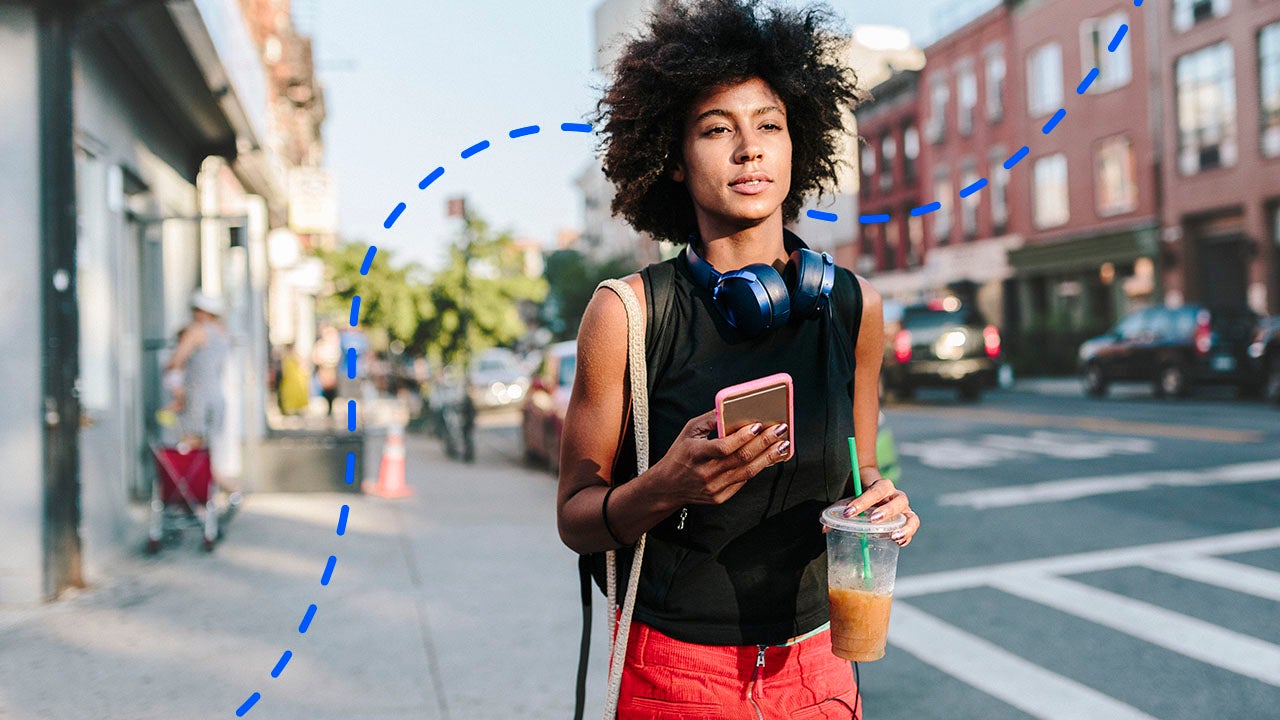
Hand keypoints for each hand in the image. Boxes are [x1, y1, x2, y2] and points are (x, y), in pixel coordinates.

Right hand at [649, 409, 790, 507]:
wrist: (667, 487)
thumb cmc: (679, 455)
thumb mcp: (688, 431)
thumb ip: (710, 419)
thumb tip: (731, 409)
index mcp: (695, 454)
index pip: (723, 447)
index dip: (743, 437)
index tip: (758, 426)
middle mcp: (705, 473)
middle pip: (741, 458)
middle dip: (764, 442)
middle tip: (780, 430)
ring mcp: (714, 488)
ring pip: (747, 471)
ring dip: (769, 457)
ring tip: (782, 444)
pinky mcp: (720, 497)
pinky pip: (744, 481)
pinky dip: (758, 468)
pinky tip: (769, 458)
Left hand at [842, 474, 919, 546]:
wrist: (875, 494)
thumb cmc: (861, 500)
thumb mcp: (848, 501)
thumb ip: (835, 511)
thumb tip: (824, 527)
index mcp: (883, 486)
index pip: (876, 490)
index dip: (862, 501)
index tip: (848, 512)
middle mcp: (897, 497)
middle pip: (898, 501)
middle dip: (886, 511)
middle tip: (873, 520)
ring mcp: (905, 510)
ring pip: (911, 516)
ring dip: (904, 526)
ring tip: (893, 536)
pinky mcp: (908, 522)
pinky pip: (912, 529)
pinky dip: (907, 535)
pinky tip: (898, 542)